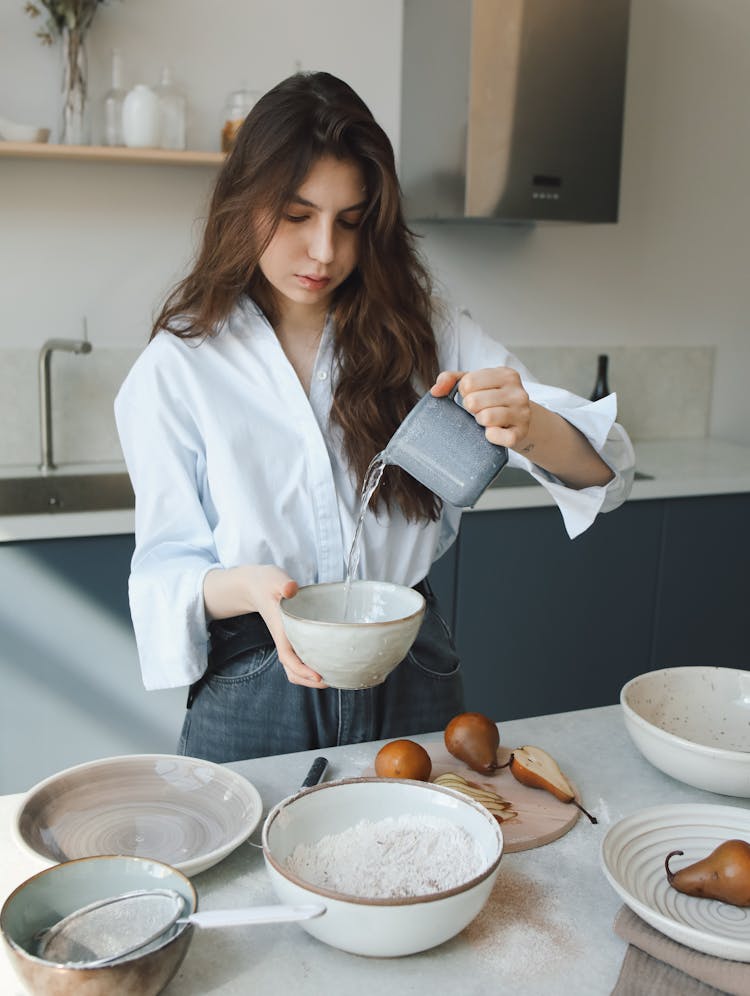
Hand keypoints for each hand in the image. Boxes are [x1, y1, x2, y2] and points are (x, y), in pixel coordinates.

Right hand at [204, 564, 327, 688]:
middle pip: (292, 670)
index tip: (319, 676)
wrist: (254, 586)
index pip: (288, 657)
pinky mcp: (290, 638)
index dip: (302, 670)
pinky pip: (299, 658)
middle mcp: (283, 639)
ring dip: (309, 677)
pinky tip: (326, 662)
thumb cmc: (266, 583)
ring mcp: (286, 640)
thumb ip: (284, 584)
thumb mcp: (275, 580)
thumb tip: (291, 589)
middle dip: (309, 681)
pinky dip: (310, 666)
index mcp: (280, 629)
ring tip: (331, 677)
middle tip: (332, 680)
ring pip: (294, 668)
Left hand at [431, 368, 533, 450]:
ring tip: (486, 419)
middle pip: (474, 401)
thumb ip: (451, 379)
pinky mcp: (521, 433)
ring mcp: (522, 413)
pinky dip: (492, 436)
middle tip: (479, 409)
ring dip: (480, 421)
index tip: (474, 395)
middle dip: (470, 407)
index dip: (464, 392)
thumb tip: (436, 391)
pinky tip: (491, 432)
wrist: (520, 420)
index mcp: (506, 375)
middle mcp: (518, 392)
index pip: (469, 382)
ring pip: (486, 418)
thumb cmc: (493, 399)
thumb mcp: (475, 383)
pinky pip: (501, 437)